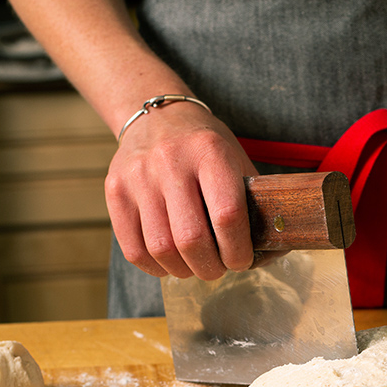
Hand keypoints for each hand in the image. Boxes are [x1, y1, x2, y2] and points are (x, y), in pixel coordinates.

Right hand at [106, 102, 258, 279]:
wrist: (157, 116)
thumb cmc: (205, 148)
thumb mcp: (235, 160)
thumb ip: (252, 203)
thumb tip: (270, 253)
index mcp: (210, 152)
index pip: (227, 215)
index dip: (237, 250)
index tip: (241, 260)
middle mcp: (170, 161)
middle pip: (191, 239)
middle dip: (210, 267)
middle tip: (217, 268)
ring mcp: (138, 176)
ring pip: (161, 249)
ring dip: (183, 270)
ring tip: (194, 265)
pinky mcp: (115, 191)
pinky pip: (133, 249)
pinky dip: (155, 267)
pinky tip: (170, 261)